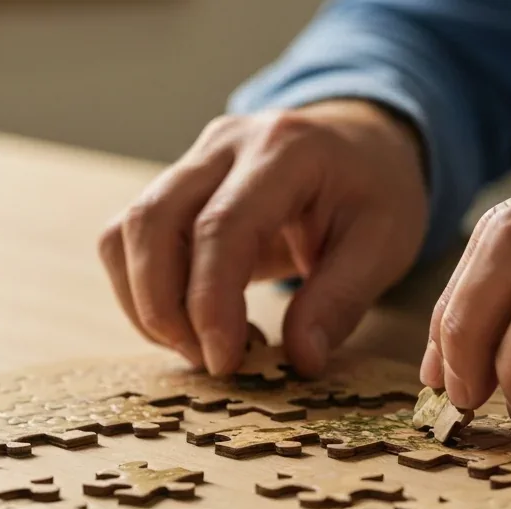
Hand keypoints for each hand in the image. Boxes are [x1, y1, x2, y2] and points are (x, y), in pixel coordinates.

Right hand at [99, 100, 427, 376]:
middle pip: (152, 222)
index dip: (210, 302)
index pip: (221, 227)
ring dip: (146, 303)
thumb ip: (341, 300)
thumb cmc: (376, 191)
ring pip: (125, 231)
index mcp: (284, 151)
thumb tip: (301, 360)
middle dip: (164, 308)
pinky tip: (190, 323)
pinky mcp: (174, 187)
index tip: (223, 362)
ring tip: (201, 346)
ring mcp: (191, 161)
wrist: (361, 144)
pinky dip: (143, 291)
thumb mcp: (385, 243)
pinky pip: (128, 239)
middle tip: (210, 362)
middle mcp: (224, 145)